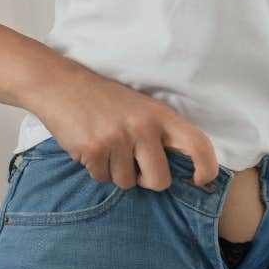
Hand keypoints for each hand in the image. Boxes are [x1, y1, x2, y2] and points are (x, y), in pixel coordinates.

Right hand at [27, 66, 220, 190]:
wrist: (62, 86)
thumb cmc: (107, 101)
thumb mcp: (143, 108)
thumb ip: (162, 134)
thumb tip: (182, 169)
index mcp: (162, 116)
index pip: (198, 145)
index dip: (206, 168)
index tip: (199, 180)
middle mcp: (144, 127)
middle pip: (159, 181)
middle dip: (147, 180)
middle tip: (134, 164)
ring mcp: (119, 139)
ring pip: (127, 183)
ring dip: (117, 172)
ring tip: (108, 147)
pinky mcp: (94, 150)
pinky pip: (103, 178)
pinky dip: (97, 169)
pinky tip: (92, 148)